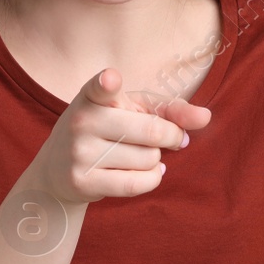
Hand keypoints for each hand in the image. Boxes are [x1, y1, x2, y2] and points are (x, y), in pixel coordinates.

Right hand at [30, 68, 210, 205]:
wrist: (58, 169)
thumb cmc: (108, 130)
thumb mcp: (134, 110)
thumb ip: (171, 109)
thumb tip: (205, 117)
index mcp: (93, 96)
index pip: (100, 88)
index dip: (107, 84)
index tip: (111, 79)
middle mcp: (81, 121)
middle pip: (151, 132)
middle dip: (172, 137)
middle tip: (172, 138)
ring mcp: (79, 153)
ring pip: (148, 159)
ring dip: (156, 159)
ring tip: (139, 155)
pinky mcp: (82, 181)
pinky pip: (137, 184)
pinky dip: (152, 179)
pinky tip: (148, 172)